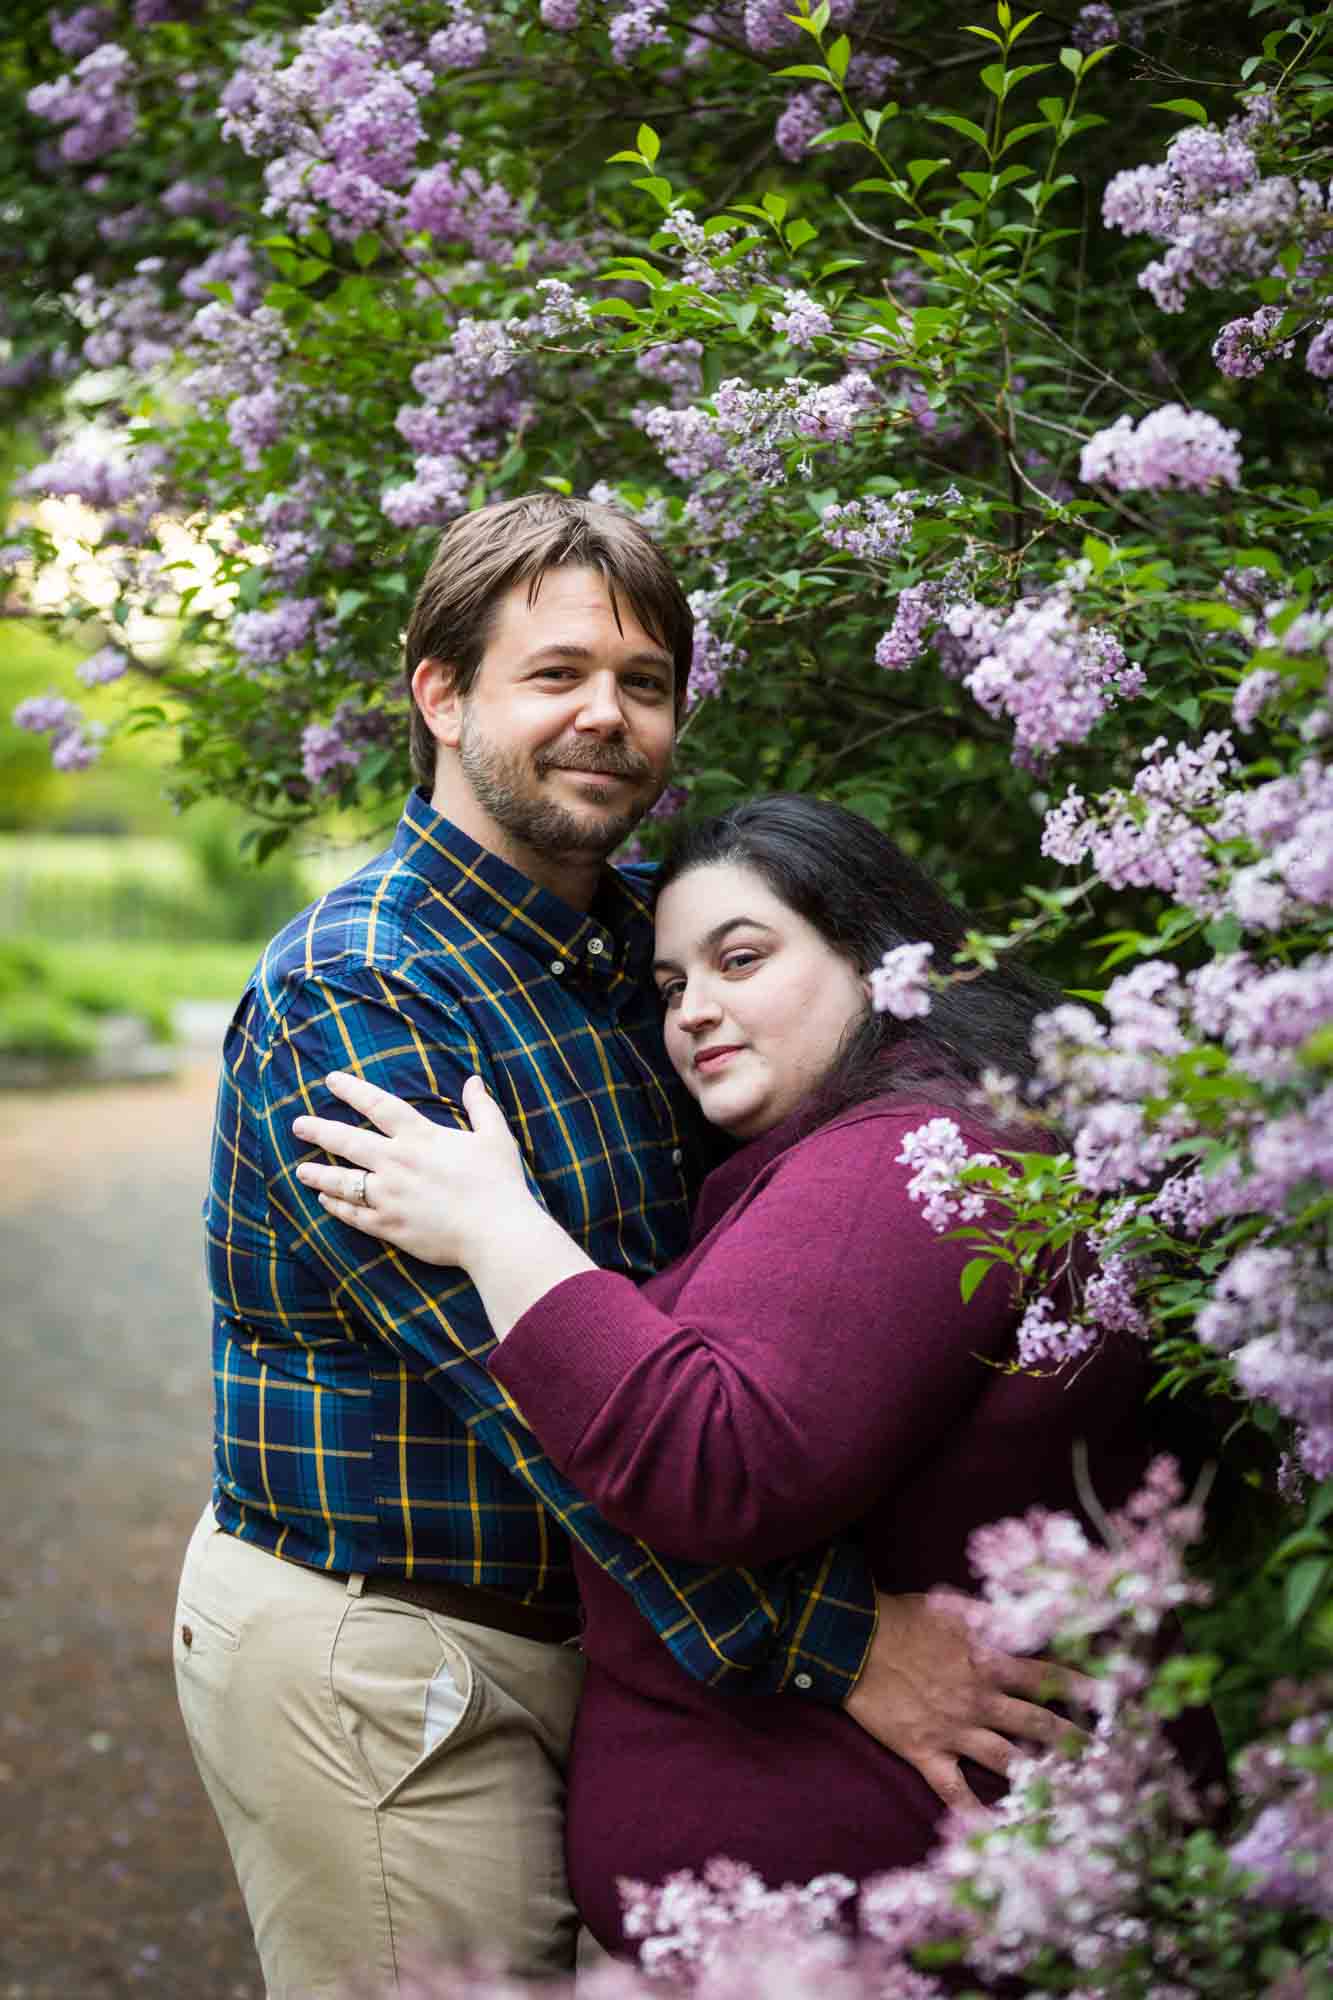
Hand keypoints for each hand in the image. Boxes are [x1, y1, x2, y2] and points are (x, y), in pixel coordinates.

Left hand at [292, 1070, 532, 1266]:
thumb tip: (473, 1080)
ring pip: (343, 1181)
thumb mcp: (495, 1137)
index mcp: (421, 1138)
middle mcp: (398, 1163)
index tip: (331, 1080)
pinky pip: (354, 1215)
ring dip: (319, 1174)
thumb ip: (481, 1106)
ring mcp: (390, 1196)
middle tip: (297, 1124)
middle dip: (319, 1130)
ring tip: (301, 1170)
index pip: (379, 1106)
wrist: (496, 1233)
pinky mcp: (390, 1226)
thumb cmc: (500, 1183)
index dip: (353, 1090)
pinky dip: (337, 1207)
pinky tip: (325, 1202)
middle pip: (348, 1141)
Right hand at [843, 1591, 1091, 1812]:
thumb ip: (991, 1615)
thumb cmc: (902, 1617)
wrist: (854, 1640)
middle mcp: (980, 1699)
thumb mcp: (954, 1607)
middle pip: (1037, 1725)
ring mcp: (954, 1730)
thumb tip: (1023, 1611)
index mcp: (989, 1661)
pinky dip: (976, 1814)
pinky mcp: (926, 1752)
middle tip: (1101, 1761)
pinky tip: (998, 1833)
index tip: (1110, 1702)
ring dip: (1039, 1778)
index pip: (1046, 1677)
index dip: (1080, 1690)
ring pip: (1008, 1760)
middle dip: (1072, 1743)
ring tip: (1069, 1798)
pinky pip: (955, 1791)